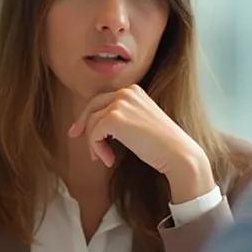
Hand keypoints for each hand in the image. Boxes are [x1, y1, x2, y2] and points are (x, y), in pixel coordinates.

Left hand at [67, 85, 216, 202]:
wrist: (177, 153)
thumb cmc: (162, 145)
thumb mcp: (141, 123)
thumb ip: (123, 118)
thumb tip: (98, 126)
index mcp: (134, 91)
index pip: (103, 100)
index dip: (90, 115)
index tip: (81, 130)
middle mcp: (126, 92)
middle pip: (92, 106)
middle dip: (83, 123)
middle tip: (75, 137)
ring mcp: (120, 103)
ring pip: (92, 123)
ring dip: (94, 144)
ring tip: (105, 159)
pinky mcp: (114, 118)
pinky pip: (94, 134)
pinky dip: (97, 149)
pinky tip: (109, 160)